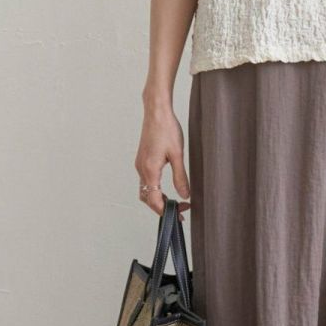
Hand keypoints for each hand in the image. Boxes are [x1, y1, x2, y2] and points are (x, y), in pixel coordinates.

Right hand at [135, 103, 190, 218]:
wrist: (156, 112)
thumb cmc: (167, 129)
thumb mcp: (178, 155)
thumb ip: (180, 177)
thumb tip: (185, 195)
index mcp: (150, 170)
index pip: (153, 200)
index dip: (165, 210)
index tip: (179, 213)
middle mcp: (141, 169)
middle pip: (147, 198)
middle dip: (161, 207)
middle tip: (179, 209)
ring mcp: (140, 164)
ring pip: (145, 190)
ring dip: (157, 198)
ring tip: (174, 200)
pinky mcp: (142, 160)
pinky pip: (145, 181)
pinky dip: (154, 189)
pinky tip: (166, 187)